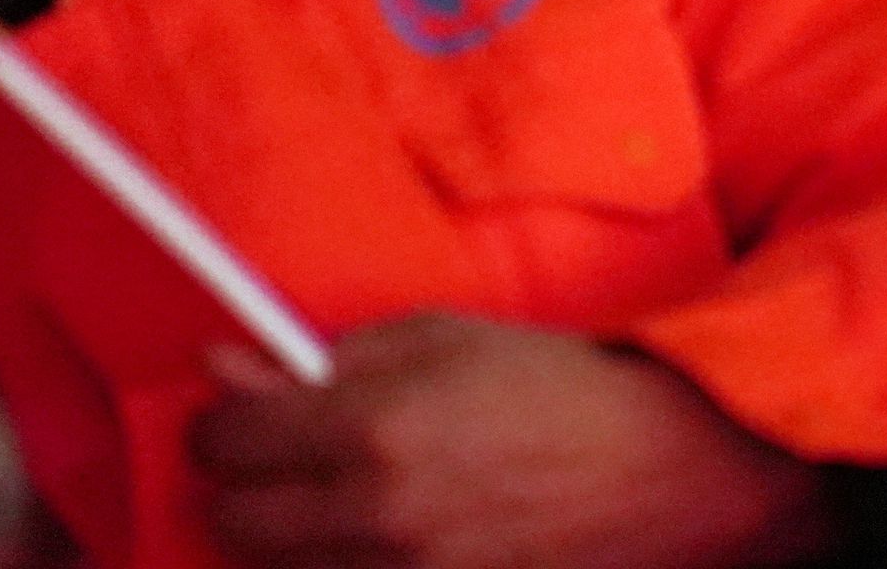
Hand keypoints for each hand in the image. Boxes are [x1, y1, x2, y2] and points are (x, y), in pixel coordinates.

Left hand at [191, 313, 828, 568]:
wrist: (664, 470)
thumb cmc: (561, 391)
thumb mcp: (445, 339)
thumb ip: (326, 356)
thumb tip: (222, 367)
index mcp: (373, 425)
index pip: (222, 441)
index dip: (224, 422)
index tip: (245, 415)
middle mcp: (373, 510)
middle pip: (231, 520)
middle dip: (249, 485)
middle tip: (291, 461)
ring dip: (294, 534)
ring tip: (352, 499)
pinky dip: (345, 566)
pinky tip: (386, 538)